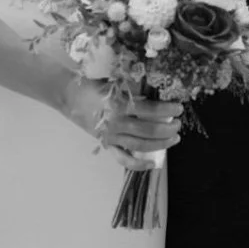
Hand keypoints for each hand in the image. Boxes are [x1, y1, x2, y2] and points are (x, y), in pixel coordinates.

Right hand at [61, 78, 182, 161]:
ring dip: (161, 144)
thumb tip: (158, 97)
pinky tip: (154, 164)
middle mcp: (116, 123)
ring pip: (140, 145)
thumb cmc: (93, 86)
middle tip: (178, 124)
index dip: (167, 110)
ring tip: (174, 139)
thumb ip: (134, 91)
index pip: (150, 110)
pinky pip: (124, 159)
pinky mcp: (106, 145)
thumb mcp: (115, 83)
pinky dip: (139, 164)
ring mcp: (111, 136)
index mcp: (119, 104)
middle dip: (168, 129)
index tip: (179, 109)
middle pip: (149, 130)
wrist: (69, 97)